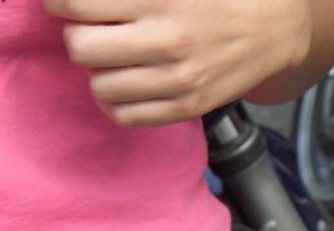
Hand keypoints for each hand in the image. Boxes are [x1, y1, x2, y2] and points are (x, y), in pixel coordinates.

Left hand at [43, 0, 333, 125]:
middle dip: (77, 35)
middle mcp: (166, 39)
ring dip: (97, 70)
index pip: (78, 3)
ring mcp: (176, 80)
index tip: (62, 4)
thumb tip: (79, 2)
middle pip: (81, 47)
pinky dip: (114, 101)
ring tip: (113, 57)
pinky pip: (124, 116)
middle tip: (89, 29)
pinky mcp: (185, 108)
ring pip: (99, 85)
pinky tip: (123, 83)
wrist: (274, 29)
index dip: (59, 3)